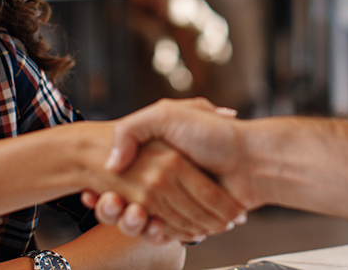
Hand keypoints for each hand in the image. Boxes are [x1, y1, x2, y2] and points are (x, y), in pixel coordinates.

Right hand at [85, 98, 256, 240]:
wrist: (253, 160)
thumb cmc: (216, 134)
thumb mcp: (168, 115)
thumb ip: (134, 129)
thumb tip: (111, 161)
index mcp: (158, 156)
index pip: (123, 177)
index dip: (107, 188)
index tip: (94, 192)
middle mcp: (167, 178)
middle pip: (130, 200)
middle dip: (114, 208)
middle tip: (108, 203)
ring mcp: (179, 199)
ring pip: (144, 219)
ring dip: (131, 221)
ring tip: (129, 213)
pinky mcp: (192, 217)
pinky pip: (166, 230)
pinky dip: (157, 232)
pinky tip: (149, 225)